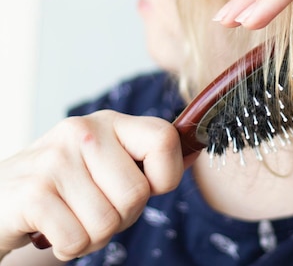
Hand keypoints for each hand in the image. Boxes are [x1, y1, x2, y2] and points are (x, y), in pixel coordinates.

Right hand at [0, 110, 183, 260]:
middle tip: (94, 209)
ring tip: (73, 218)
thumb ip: (148, 158)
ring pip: (109, 222)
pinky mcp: (32, 193)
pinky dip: (71, 247)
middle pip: (137, 194)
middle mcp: (83, 132)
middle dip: (122, 216)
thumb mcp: (107, 162)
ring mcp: (55, 160)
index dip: (165, 176)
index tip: (146, 186)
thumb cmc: (66, 187)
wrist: (0, 200)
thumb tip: (196, 149)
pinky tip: (53, 229)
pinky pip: (79, 240)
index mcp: (110, 122)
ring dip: (94, 235)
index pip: (164, 140)